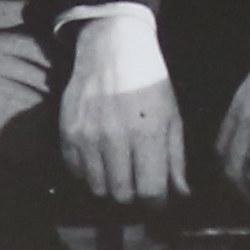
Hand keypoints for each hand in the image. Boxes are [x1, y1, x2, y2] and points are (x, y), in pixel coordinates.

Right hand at [57, 11, 190, 206]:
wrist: (111, 46)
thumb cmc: (149, 82)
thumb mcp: (171, 116)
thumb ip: (175, 159)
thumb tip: (182, 195)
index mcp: (147, 133)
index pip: (150, 192)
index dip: (156, 203)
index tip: (158, 200)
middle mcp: (115, 137)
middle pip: (122, 195)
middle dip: (134, 194)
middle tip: (138, 181)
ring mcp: (88, 135)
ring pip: (98, 188)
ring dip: (111, 185)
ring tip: (120, 168)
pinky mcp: (67, 132)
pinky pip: (77, 172)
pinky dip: (89, 172)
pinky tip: (100, 156)